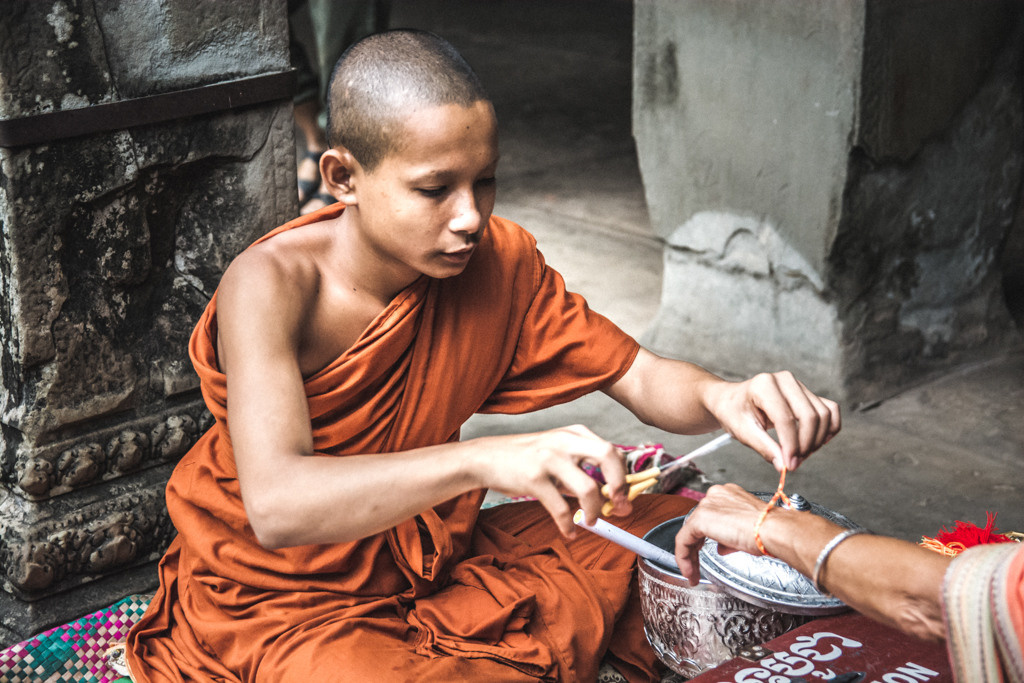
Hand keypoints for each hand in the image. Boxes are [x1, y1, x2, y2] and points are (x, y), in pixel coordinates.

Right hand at [470, 425, 630, 536]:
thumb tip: (609, 494)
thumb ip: (580, 467)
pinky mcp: (534, 478)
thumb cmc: (525, 457)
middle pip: (608, 456)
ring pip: (588, 488)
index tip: (624, 497)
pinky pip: (561, 508)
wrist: (487, 457)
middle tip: (619, 507)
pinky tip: (570, 532)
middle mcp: (565, 441)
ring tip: (591, 522)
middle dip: (619, 485)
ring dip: (594, 511)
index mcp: (574, 433)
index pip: (612, 450)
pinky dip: (569, 525)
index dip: (623, 476)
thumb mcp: (556, 451)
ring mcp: (549, 458)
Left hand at [673, 484, 767, 583]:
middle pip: (697, 524)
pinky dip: (683, 557)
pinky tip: (690, 571)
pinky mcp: (700, 519)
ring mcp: (707, 505)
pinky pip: (683, 539)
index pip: (710, 516)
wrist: (775, 530)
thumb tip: (722, 547)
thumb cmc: (770, 531)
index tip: (705, 553)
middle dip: (696, 548)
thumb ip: (729, 537)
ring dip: (689, 556)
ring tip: (692, 573)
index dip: (706, 537)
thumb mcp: (746, 532)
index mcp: (728, 495)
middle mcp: (715, 495)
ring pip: (689, 532)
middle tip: (696, 567)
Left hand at [704, 371, 839, 470]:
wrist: (732, 400)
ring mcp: (799, 385)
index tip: (789, 465)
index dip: (791, 445)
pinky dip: (829, 429)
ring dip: (817, 440)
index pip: (786, 418)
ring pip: (823, 414)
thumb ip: (764, 448)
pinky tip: (817, 443)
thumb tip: (784, 465)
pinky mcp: (808, 393)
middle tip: (794, 463)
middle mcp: (785, 380)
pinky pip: (830, 410)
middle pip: (810, 416)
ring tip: (801, 455)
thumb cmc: (734, 412)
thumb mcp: (742, 431)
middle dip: (805, 445)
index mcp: (764, 385)